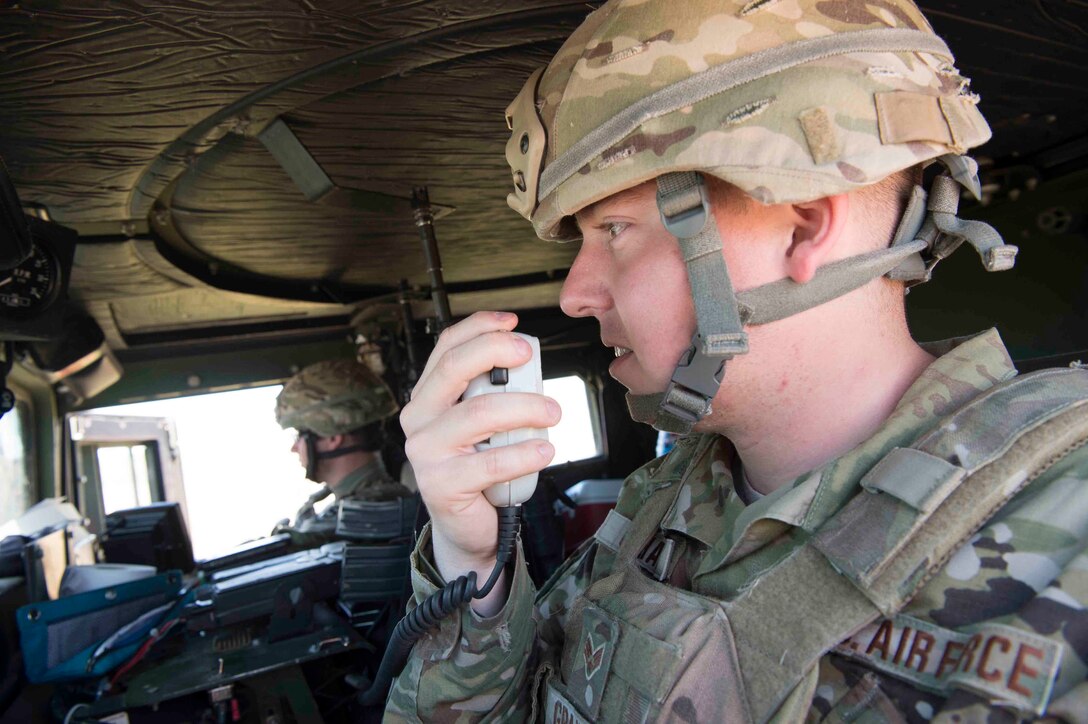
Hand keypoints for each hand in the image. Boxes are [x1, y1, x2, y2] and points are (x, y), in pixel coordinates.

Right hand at [400, 311, 558, 611]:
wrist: (467, 525)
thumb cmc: (479, 466)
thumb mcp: (483, 423)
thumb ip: (493, 392)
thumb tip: (528, 358)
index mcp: (427, 396)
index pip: (446, 347)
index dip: (479, 327)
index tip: (513, 323)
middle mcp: (418, 418)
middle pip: (455, 369)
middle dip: (496, 353)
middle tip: (531, 357)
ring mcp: (425, 452)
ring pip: (478, 413)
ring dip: (525, 407)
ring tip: (554, 413)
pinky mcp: (441, 484)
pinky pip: (490, 461)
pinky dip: (524, 453)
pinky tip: (545, 449)